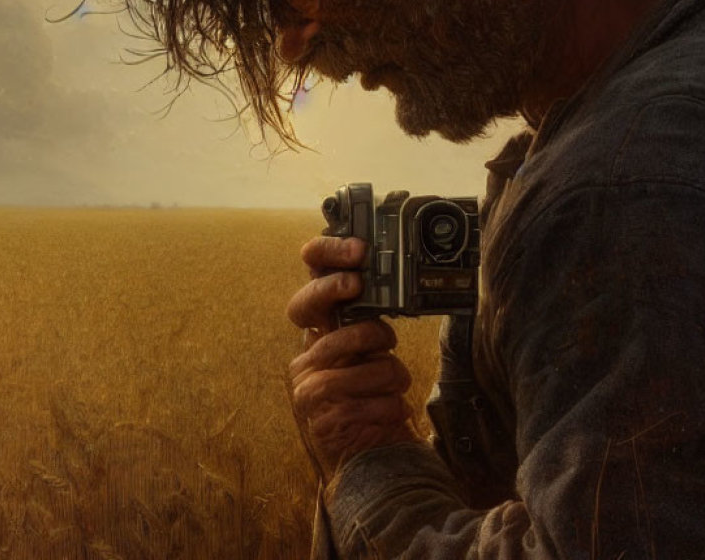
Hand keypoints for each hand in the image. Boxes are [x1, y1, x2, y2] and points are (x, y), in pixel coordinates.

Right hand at [287, 236, 418, 479]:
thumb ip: (371, 319)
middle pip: (308, 309)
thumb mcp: (375, 349)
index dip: (328, 255)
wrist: (373, 451)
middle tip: (380, 323)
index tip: (358, 252)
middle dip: (345, 309)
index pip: (311, 276)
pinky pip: (366, 402)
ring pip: (355, 362)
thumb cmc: (376, 393)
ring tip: (397, 385)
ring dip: (389, 374)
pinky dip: (390, 407)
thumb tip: (392, 285)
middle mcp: (308, 353)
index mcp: (322, 329)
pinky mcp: (321, 418)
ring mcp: (307, 386)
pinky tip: (394, 410)